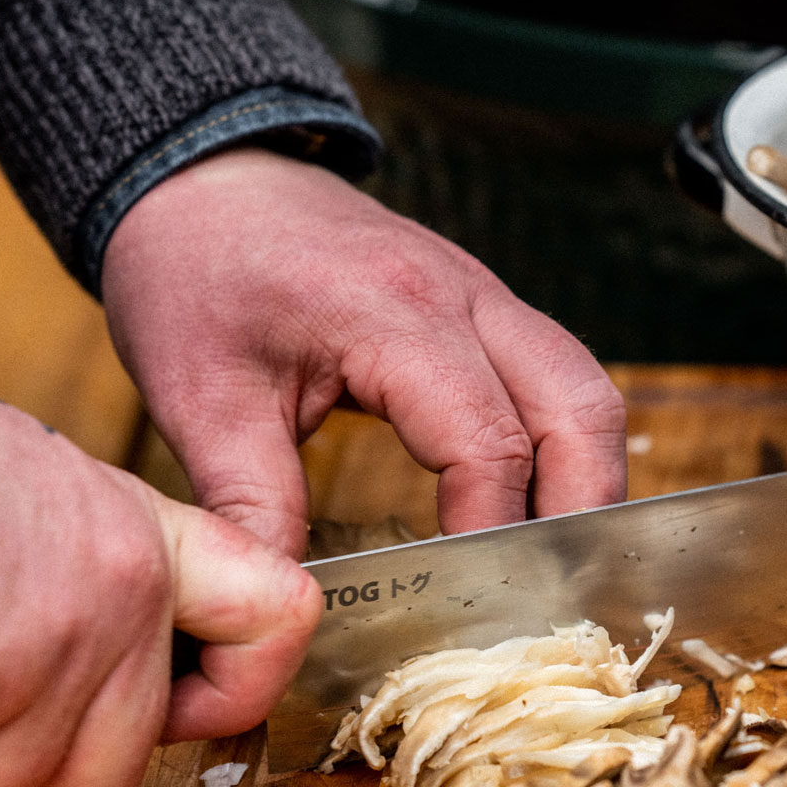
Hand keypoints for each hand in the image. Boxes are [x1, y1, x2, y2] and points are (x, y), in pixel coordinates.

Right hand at [0, 369, 318, 786]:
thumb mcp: (31, 477)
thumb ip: (88, 564)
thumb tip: (92, 628)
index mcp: (139, 545)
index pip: (273, 619)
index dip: (241, 677)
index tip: (203, 689)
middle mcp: (111, 617)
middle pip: (119, 760)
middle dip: (49, 746)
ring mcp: (32, 681)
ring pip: (17, 786)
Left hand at [101, 150, 627, 556]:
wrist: (202, 179)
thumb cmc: (197, 275)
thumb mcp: (202, 401)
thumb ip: (253, 507)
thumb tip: (287, 607)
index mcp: (394, 313)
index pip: (487, 440)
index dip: (490, 531)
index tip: (469, 600)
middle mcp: (464, 295)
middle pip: (579, 411)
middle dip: (577, 512)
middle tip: (545, 592)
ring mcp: (487, 294)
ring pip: (590, 392)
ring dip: (588, 479)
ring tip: (554, 559)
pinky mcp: (488, 305)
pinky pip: (562, 377)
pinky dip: (567, 446)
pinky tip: (535, 502)